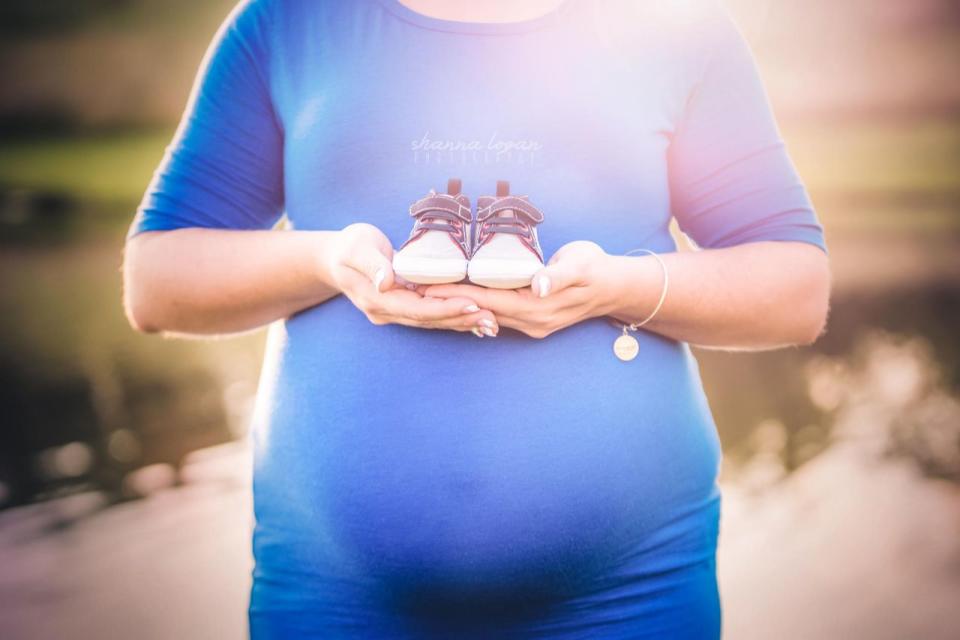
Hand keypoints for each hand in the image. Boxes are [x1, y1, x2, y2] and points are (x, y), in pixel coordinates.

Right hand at [323, 223, 498, 334]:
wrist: (335, 257)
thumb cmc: (348, 247)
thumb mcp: (356, 249)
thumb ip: (372, 265)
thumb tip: (386, 282)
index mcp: (376, 300)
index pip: (416, 309)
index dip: (444, 308)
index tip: (470, 305)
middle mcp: (387, 312)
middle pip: (429, 320)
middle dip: (460, 319)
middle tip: (492, 319)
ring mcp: (394, 312)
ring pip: (432, 321)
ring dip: (461, 322)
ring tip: (491, 322)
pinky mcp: (403, 306)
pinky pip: (430, 314)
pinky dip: (452, 316)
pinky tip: (474, 317)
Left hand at [422, 241, 618, 338]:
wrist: (615, 287)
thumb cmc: (596, 269)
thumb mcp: (579, 266)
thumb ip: (557, 276)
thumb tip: (538, 286)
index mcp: (537, 309)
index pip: (487, 301)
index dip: (456, 293)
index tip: (427, 287)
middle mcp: (530, 323)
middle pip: (480, 312)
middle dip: (448, 303)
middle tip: (415, 291)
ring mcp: (531, 325)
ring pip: (486, 316)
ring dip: (458, 307)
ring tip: (428, 296)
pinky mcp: (531, 321)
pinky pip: (497, 315)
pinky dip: (476, 307)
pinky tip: (458, 300)